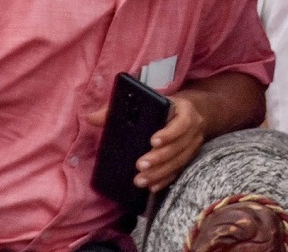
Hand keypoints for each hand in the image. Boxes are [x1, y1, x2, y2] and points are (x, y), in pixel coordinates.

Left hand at [87, 97, 205, 192]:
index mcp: (184, 111)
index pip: (181, 122)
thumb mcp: (149, 100)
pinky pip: (179, 171)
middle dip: (159, 158)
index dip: (168, 133)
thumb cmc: (165, 105)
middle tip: (140, 166)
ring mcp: (193, 145)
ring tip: (141, 181)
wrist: (195, 110)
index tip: (152, 141)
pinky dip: (165, 180)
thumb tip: (92, 118)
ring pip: (179, 162)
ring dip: (160, 172)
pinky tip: (152, 187)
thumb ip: (120, 108)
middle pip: (178, 147)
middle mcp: (192, 129)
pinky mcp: (190, 157)